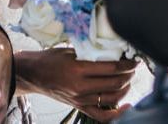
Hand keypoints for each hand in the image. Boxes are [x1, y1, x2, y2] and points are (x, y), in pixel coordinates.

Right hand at [16, 48, 135, 121]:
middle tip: (133, 67)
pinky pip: (102, 115)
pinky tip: (126, 105)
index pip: (111, 68)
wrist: (33, 74)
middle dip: (128, 75)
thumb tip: (112, 52)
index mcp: (78, 68)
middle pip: (114, 83)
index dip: (127, 64)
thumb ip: (89, 53)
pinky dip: (117, 113)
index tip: (134, 60)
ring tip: (128, 79)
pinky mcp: (79, 106)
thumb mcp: (70, 50)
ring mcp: (80, 99)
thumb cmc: (50, 58)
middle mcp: (80, 86)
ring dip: (125, 88)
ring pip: (112, 98)